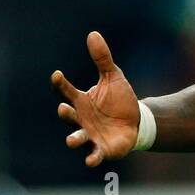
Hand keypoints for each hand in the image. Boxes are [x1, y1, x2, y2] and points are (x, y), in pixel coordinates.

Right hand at [51, 32, 139, 166]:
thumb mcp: (113, 77)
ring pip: (77, 138)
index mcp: (80, 101)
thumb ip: (102, 58)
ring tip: (71, 140)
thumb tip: (93, 33)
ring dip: (73, 139)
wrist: (137, 121)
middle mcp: (80, 119)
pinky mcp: (102, 148)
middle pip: (68, 116)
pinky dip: (92, 158)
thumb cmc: (120, 100)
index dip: (60, 84)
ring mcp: (90, 135)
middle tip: (63, 109)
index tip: (57, 74)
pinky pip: (95, 155)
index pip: (65, 91)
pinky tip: (91, 161)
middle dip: (65, 114)